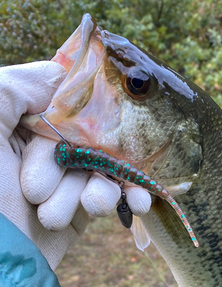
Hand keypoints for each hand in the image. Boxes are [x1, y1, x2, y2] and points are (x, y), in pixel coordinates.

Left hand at [0, 61, 150, 269]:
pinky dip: (129, 198)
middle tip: (38, 187)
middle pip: (90, 136)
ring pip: (104, 167)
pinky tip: (138, 204)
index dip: (82, 112)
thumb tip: (67, 76)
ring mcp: (62, 180)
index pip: (66, 103)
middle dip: (81, 160)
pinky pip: (113, 194)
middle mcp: (41, 148)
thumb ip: (22, 83)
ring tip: (88, 205)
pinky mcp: (79, 211)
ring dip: (101, 187)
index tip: (102, 117)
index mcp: (18, 123)